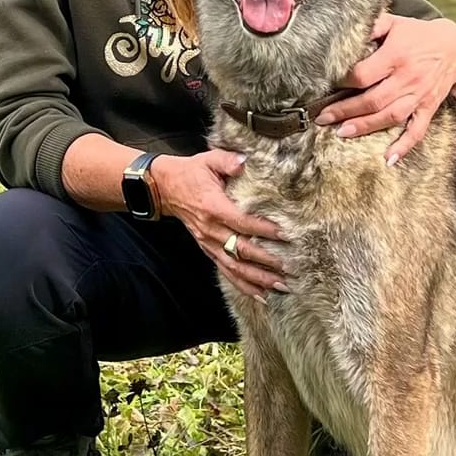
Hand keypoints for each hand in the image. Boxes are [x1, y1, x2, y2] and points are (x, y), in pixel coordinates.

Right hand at [154, 150, 290, 299]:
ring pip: (235, 267)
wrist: (165, 187)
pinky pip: (226, 271)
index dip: (263, 229)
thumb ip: (228, 161)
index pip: (242, 222)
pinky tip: (261, 295)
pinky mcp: (207, 250)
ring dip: (258, 279)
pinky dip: (243, 286)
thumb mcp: (208, 159)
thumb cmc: (191, 172)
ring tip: (281, 286)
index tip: (285, 235)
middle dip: (267, 261)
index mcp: (213, 207)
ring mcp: (208, 243)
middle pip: (241, 250)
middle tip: (291, 267)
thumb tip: (245, 162)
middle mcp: (211, 230)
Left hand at [314, 13, 455, 165]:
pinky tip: (389, 159)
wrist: (454, 46)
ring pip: (390, 116)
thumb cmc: (417, 34)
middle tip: (322, 118)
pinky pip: (417, 130)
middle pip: (373, 99)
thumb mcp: (394, 23)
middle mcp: (408, 77)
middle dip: (345, 110)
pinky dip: (404, 146)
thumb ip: (371, 26)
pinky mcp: (428, 107)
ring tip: (342, 133)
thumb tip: (343, 33)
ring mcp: (419, 95)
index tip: (326, 87)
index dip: (344, 82)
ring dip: (366, 127)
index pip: (364, 74)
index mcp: (396, 55)